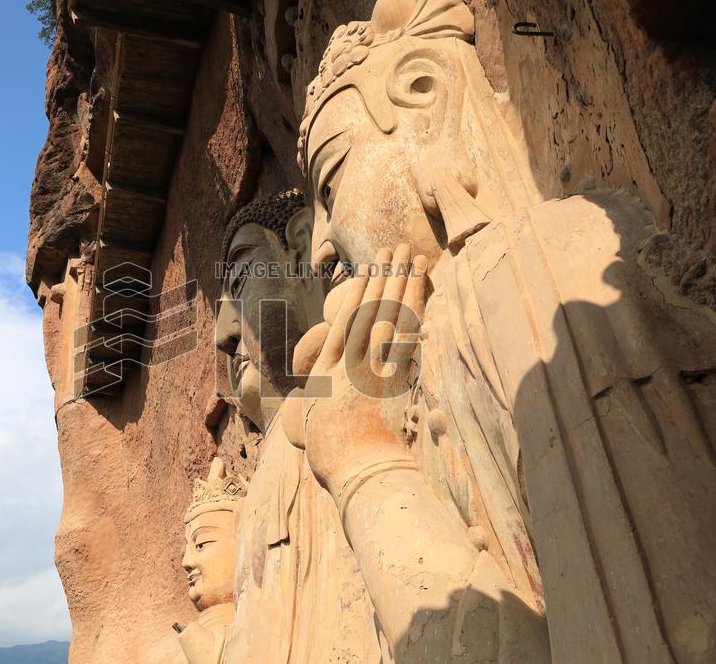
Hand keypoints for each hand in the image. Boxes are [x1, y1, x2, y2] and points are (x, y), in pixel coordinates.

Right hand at [286, 244, 427, 499]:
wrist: (355, 466)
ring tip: (412, 258)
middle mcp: (351, 360)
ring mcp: (376, 367)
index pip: (346, 317)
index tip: (369, 267)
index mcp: (327, 368)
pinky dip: (418, 314)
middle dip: (384, 275)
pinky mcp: (398, 380)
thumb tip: (291, 391)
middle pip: (372, 307)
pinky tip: (424, 295)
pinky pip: (410, 339)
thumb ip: (304, 400)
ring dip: (404, 284)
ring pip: (392, 316)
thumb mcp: (303, 421)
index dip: (359, 289)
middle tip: (395, 247)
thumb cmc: (327, 452)